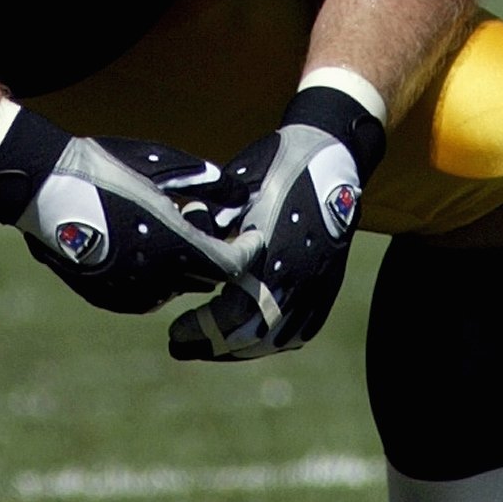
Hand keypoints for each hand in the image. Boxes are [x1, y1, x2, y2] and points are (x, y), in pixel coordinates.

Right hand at [0, 100, 237, 312]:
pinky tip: (141, 244)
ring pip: (176, 287)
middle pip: (206, 277)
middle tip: (209, 226)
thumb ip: (203, 183)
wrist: (43, 187)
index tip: (253, 236)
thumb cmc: (104, 168)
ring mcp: (130, 293)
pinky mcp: (109, 297)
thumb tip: (236, 193)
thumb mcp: (159, 167)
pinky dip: (154, 274)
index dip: (248, 250)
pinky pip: (146, 292)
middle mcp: (157, 279)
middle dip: (213, 255)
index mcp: (175, 246)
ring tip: (170, 231)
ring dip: (182, 266)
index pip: (232, 264)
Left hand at [168, 80, 385, 360]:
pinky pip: (302, 327)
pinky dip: (271, 340)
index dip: (201, 330)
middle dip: (214, 346)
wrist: (329, 153)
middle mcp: (298, 276)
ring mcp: (318, 283)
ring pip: (279, 337)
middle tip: (180, 347)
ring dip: (240, 348)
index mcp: (271, 254)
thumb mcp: (231, 196)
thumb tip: (179, 257)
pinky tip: (248, 340)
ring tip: (208, 346)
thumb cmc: (272, 167)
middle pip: (254, 335)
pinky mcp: (328, 283)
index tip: (173, 334)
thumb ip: (209, 231)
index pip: (233, 315)